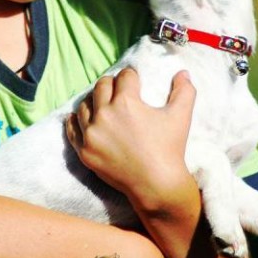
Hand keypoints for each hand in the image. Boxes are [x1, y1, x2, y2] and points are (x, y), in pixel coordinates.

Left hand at [65, 68, 196, 203]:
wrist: (156, 185)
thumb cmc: (169, 149)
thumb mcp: (181, 116)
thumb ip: (184, 91)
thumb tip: (184, 72)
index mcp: (126, 102)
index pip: (124, 76)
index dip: (132, 76)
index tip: (134, 81)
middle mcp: (104, 114)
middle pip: (102, 85)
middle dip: (112, 84)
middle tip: (118, 90)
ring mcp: (91, 134)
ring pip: (85, 105)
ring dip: (94, 101)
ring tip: (102, 104)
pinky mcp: (84, 151)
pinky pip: (72, 129)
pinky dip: (75, 120)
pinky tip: (78, 117)